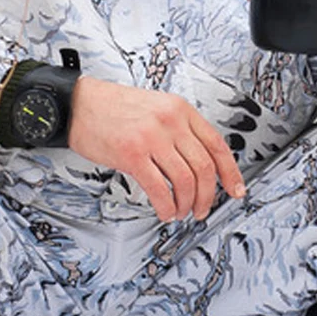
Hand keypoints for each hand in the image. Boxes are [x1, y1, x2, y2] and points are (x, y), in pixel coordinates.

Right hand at [67, 76, 246, 222]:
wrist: (80, 104)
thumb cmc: (114, 107)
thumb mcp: (156, 106)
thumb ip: (178, 128)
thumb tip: (199, 161)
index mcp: (180, 108)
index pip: (217, 144)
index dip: (231, 172)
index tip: (236, 190)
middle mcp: (170, 121)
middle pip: (205, 166)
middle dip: (208, 196)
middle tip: (202, 209)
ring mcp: (152, 137)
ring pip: (186, 181)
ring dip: (187, 204)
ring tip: (180, 212)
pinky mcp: (132, 154)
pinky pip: (159, 189)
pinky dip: (167, 207)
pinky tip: (165, 212)